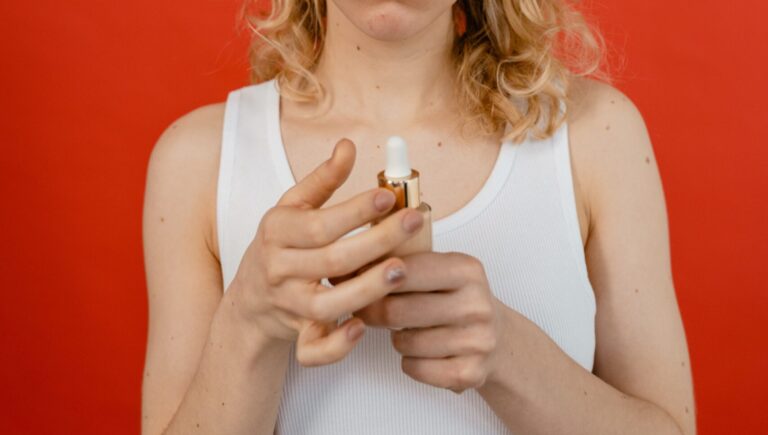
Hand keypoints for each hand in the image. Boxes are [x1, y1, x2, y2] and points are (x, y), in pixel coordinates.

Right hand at [229, 139, 424, 365]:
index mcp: (277, 232)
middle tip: (413, 223)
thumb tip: (348, 145)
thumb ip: (322, 179)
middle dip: (376, 241)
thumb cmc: (280, 245)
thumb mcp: (292, 208)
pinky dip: (337, 345)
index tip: (388, 196)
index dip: (355, 210)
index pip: (319, 223)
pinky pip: (313, 349)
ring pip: (327, 304)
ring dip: (367, 289)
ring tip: (402, 268)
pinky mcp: (298, 334)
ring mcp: (289, 305)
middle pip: (330, 260)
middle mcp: (279, 269)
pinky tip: (363, 326)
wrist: (250, 300)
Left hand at [356, 252, 503, 392]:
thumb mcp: (441, 270)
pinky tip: (422, 352)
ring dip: (397, 339)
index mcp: (467, 270)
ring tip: (409, 331)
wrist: (499, 339)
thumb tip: (344, 269)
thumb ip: (403, 263)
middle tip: (366, 310)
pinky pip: (414, 368)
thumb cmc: (456, 300)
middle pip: (397, 311)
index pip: (403, 271)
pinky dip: (410, 362)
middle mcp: (476, 304)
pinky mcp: (469, 372)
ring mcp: (476, 341)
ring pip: (403, 342)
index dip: (372, 278)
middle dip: (374, 312)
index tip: (356, 282)